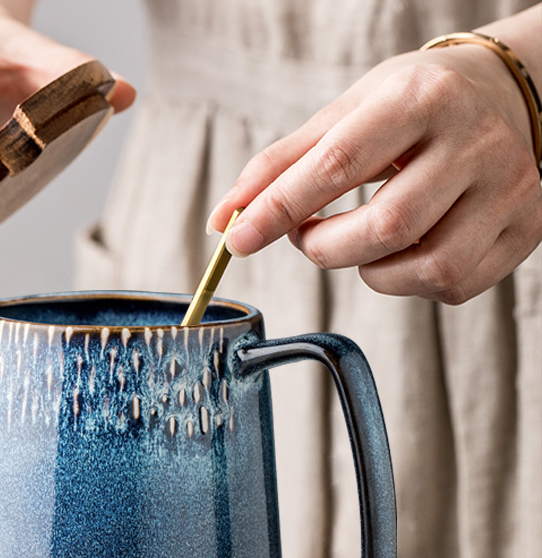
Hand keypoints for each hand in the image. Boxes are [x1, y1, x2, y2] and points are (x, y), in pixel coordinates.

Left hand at [209, 44, 541, 303]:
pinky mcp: (527, 229)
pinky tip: (407, 250)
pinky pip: (453, 285)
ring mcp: (510, 189)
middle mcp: (475, 142)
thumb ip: (279, 168)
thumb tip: (223, 222)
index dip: (279, 210)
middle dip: (325, 247)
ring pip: (423, 268)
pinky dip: (411, 282)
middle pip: (383, 227)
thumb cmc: (412, 107)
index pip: (338, 165)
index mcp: (421, 99)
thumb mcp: (345, 115)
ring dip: (369, 271)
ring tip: (361, 241)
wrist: (507, 95)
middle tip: (310, 236)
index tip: (237, 241)